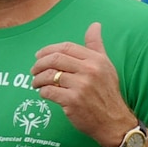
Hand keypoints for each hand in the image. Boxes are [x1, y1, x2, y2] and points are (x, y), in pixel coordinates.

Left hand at [32, 22, 135, 146]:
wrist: (114, 121)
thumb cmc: (107, 93)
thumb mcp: (106, 66)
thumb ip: (96, 46)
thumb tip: (95, 25)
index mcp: (96, 60)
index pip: (66, 47)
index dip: (49, 50)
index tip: (39, 56)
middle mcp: (90, 71)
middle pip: (55, 59)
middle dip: (39, 64)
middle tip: (33, 70)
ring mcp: (81, 86)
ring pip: (49, 75)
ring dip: (38, 79)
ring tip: (36, 83)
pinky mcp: (73, 101)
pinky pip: (49, 91)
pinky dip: (42, 92)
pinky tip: (43, 93)